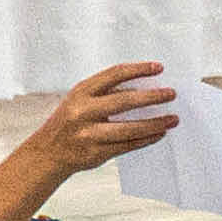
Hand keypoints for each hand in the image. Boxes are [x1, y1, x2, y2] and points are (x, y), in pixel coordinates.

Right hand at [25, 61, 182, 177]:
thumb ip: (105, 93)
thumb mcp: (80, 99)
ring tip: (173, 119)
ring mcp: (89, 134)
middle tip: (171, 94)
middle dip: (152, 97)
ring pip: (130, 128)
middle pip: (125, 101)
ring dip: (155, 123)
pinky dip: (146, 139)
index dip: (138, 69)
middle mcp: (83, 111)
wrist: (48, 152)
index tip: (159, 68)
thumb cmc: (70, 121)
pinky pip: (128, 145)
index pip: (114, 74)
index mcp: (81, 92)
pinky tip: (159, 134)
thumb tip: (144, 88)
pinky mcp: (96, 153)